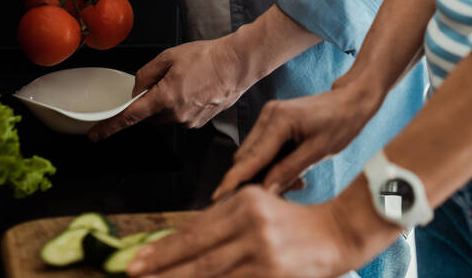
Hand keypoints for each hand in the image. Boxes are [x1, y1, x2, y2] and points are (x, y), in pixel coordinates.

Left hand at [88, 37, 246, 138]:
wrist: (238, 64)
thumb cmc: (208, 57)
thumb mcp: (170, 56)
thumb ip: (147, 73)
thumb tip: (137, 88)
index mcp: (165, 98)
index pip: (130, 117)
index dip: (110, 127)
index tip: (96, 135)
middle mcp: (175, 115)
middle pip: (149, 116)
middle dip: (150, 102)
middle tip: (165, 80)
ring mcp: (189, 121)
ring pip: (166, 117)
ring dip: (168, 103)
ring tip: (187, 81)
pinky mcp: (200, 123)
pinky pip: (181, 117)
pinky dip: (183, 105)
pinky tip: (196, 89)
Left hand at [125, 187, 357, 277]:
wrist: (339, 232)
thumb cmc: (295, 222)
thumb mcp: (259, 209)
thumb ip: (224, 224)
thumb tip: (182, 246)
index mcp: (245, 201)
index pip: (195, 229)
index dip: (164, 247)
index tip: (137, 260)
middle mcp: (252, 223)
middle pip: (197, 254)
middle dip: (162, 268)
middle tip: (132, 274)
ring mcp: (262, 252)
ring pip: (210, 274)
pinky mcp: (273, 275)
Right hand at [214, 80, 380, 197]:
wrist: (350, 101)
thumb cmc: (340, 123)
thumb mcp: (318, 152)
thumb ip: (290, 170)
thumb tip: (266, 190)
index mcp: (279, 120)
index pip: (250, 157)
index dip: (234, 180)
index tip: (217, 198)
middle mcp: (268, 115)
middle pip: (246, 157)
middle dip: (254, 181)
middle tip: (281, 196)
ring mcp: (269, 117)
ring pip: (253, 155)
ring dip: (265, 174)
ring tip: (296, 183)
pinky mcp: (273, 121)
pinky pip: (263, 149)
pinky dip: (271, 165)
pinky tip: (293, 174)